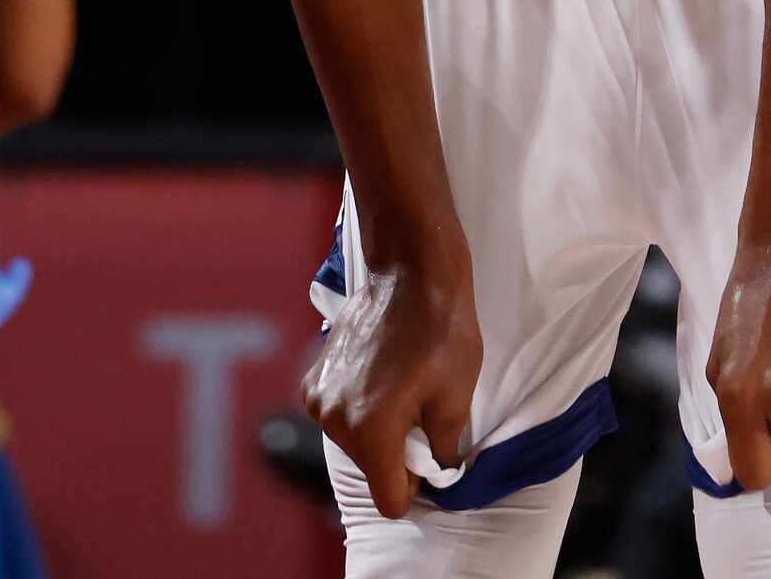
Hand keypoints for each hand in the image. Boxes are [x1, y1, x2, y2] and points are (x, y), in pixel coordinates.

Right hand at [305, 246, 482, 518]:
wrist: (409, 271)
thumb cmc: (440, 332)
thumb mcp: (456, 398)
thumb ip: (442, 451)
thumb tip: (435, 471)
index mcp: (371, 430)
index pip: (390, 500)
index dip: (415, 485)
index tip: (427, 454)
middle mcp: (334, 420)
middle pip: (370, 470)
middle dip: (395, 453)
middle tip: (418, 410)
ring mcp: (319, 397)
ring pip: (354, 444)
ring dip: (376, 429)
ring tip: (400, 387)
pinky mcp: (313, 377)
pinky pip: (339, 416)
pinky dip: (358, 409)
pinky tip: (378, 375)